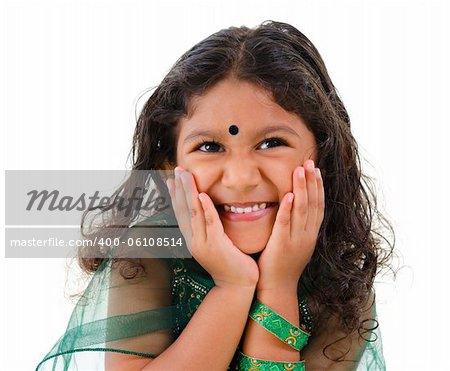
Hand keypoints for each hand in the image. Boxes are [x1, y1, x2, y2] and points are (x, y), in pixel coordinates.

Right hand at [166, 166, 258, 288]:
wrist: (237, 286)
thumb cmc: (231, 264)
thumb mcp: (217, 245)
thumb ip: (211, 229)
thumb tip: (210, 213)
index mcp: (193, 240)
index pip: (181, 213)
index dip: (176, 195)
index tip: (172, 179)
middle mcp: (194, 240)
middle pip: (183, 210)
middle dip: (179, 188)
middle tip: (176, 170)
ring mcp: (204, 243)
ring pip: (193, 213)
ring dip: (188, 192)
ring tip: (184, 175)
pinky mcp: (217, 245)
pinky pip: (210, 223)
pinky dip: (205, 208)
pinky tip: (201, 195)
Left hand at [256, 160, 324, 290]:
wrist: (278, 289)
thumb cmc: (283, 265)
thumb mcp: (295, 243)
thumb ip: (296, 226)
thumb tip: (294, 207)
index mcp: (310, 234)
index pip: (318, 206)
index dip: (318, 186)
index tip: (316, 169)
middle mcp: (307, 235)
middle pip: (314, 204)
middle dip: (312, 181)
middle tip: (310, 162)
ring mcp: (296, 240)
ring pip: (303, 210)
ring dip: (303, 188)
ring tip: (301, 170)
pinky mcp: (282, 245)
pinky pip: (287, 224)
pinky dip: (289, 209)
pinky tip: (290, 195)